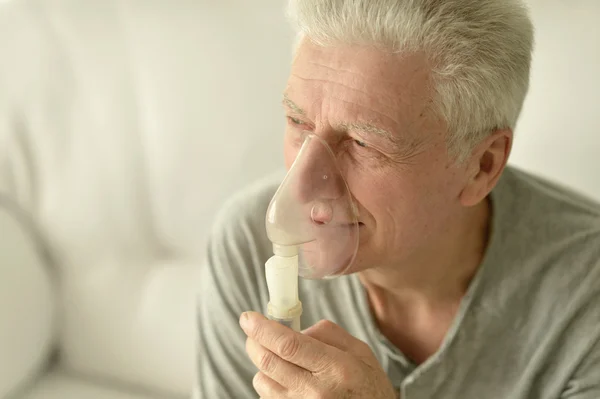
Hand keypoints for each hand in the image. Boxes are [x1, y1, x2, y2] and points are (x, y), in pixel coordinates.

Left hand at [240, 311, 396, 398]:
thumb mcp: (360, 352)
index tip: (247, 317)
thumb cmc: (369, 386)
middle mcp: (316, 392)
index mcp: (336, 368)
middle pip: (268, 362)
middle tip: (253, 330)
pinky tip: (287, 380)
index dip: (262, 328)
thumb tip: (294, 328)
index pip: (288, 344)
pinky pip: (267, 397)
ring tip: (280, 359)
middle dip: (254, 341)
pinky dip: (269, 383)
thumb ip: (327, 333)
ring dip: (262, 364)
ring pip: (262, 381)